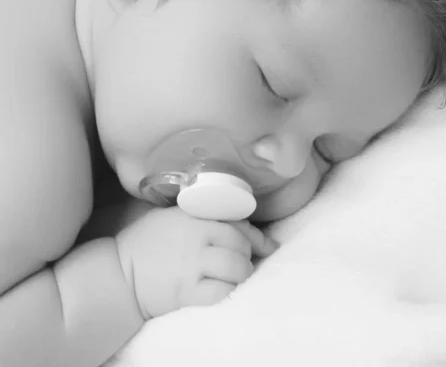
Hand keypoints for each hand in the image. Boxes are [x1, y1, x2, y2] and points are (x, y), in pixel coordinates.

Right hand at [115, 206, 276, 318]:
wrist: (118, 273)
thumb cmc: (145, 241)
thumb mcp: (172, 215)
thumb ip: (202, 214)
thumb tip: (236, 220)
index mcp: (195, 216)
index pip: (237, 222)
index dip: (257, 235)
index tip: (268, 245)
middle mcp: (197, 237)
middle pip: (241, 245)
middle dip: (250, 255)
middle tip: (247, 263)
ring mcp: (193, 265)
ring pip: (237, 268)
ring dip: (243, 274)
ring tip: (238, 277)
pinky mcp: (187, 291)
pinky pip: (222, 292)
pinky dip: (230, 291)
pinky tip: (226, 290)